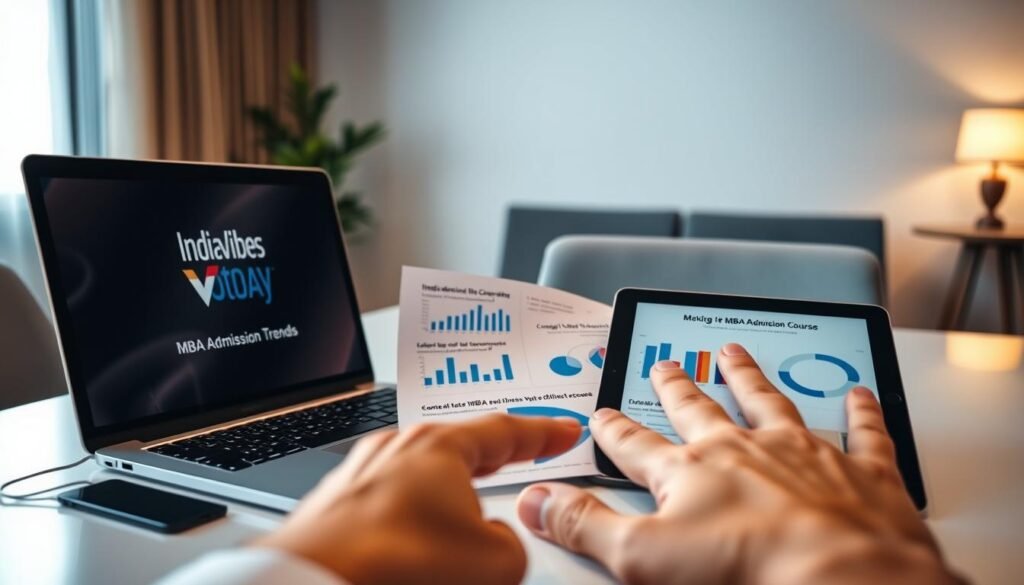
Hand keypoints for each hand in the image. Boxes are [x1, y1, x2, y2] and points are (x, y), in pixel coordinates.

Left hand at [255, 414, 581, 584]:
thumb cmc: (393, 565)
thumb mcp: (493, 563)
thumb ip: (514, 544)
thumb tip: (497, 541)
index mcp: (439, 446)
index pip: (506, 430)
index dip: (543, 433)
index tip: (563, 430)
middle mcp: (397, 449)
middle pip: (459, 446)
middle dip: (493, 457)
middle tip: (518, 456)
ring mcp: (361, 475)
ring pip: (420, 477)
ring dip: (448, 494)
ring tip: (464, 518)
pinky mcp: (335, 508)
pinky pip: (389, 505)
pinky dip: (411, 519)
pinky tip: (414, 547)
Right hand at [517, 344, 961, 584]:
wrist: (841, 577)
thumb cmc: (747, 569)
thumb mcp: (641, 557)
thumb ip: (585, 525)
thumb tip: (538, 504)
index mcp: (691, 472)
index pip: (637, 446)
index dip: (613, 431)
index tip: (602, 416)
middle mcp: (745, 451)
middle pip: (701, 410)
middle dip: (678, 388)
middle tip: (665, 367)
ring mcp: (804, 455)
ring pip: (771, 404)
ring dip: (750, 379)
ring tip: (735, 355)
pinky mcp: (861, 474)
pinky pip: (862, 434)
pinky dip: (860, 413)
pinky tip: (858, 395)